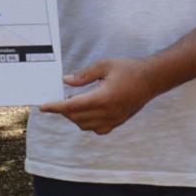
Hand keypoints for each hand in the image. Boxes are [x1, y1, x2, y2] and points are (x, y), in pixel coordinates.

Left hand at [39, 57, 161, 135]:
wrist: (152, 79)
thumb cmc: (129, 69)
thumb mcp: (104, 65)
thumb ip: (84, 75)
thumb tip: (66, 81)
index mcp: (102, 98)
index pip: (72, 106)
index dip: (55, 107)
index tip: (43, 107)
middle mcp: (107, 112)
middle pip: (76, 117)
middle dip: (64, 109)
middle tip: (62, 97)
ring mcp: (113, 120)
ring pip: (85, 125)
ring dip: (75, 116)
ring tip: (76, 101)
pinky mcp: (118, 122)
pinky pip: (97, 129)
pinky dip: (88, 123)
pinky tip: (89, 111)